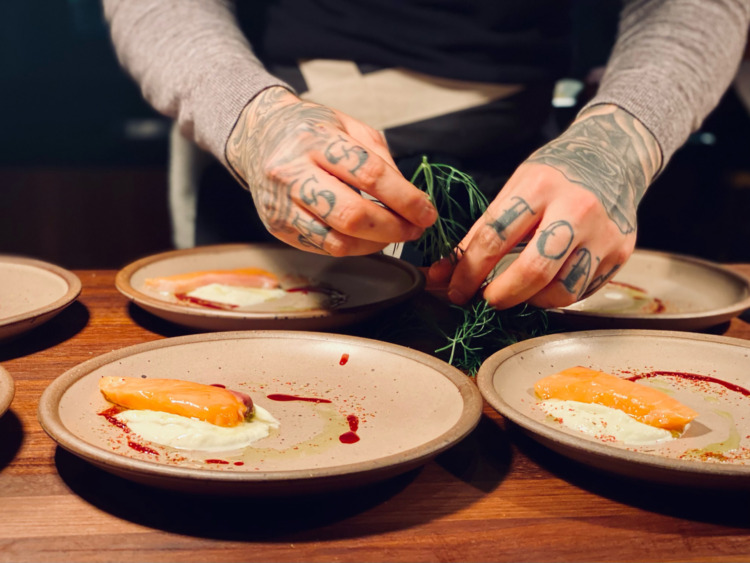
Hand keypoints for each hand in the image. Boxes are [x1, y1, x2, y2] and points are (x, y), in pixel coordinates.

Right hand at [226, 87, 436, 255]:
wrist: (258, 134)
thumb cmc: (308, 129)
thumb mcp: (349, 126)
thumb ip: (380, 158)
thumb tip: (409, 198)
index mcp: (315, 140)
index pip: (369, 175)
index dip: (405, 199)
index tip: (426, 212)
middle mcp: (293, 172)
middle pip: (353, 215)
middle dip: (393, 228)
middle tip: (413, 228)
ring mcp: (281, 204)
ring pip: (337, 240)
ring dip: (375, 244)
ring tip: (392, 235)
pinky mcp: (277, 226)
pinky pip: (323, 247)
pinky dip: (352, 247)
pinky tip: (365, 237)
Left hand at [429, 104, 661, 308]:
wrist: (614, 154)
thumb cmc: (555, 174)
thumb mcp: (514, 189)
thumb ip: (479, 234)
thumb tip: (443, 274)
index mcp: (540, 187)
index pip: (495, 238)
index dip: (469, 271)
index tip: (457, 290)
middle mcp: (576, 209)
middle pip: (534, 270)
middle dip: (502, 295)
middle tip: (487, 300)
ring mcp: (603, 233)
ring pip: (563, 290)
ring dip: (531, 300)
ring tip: (519, 291)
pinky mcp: (620, 251)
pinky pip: (583, 290)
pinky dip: (557, 295)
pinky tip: (546, 284)